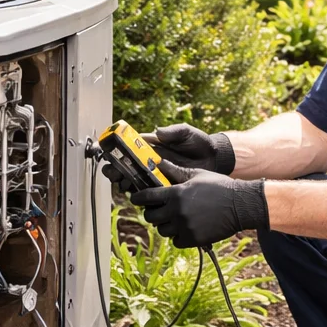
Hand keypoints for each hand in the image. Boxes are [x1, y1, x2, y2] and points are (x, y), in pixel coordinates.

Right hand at [100, 123, 234, 194]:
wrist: (215, 159)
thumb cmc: (199, 143)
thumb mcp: (187, 133)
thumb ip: (173, 132)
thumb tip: (157, 132)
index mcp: (152, 147)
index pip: (129, 150)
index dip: (117, 154)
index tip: (111, 157)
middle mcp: (151, 162)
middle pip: (127, 167)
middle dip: (117, 171)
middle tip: (115, 174)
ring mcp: (157, 175)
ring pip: (135, 181)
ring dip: (126, 184)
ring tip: (125, 185)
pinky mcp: (165, 187)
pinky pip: (150, 192)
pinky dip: (142, 194)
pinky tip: (138, 195)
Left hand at [129, 165, 268, 248]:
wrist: (241, 204)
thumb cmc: (219, 186)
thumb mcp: (197, 174)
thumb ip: (175, 171)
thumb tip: (158, 163)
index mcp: (176, 193)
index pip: (146, 197)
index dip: (137, 198)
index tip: (135, 198)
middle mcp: (178, 212)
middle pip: (150, 217)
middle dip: (151, 213)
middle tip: (157, 210)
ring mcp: (185, 227)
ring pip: (162, 230)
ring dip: (165, 225)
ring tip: (174, 218)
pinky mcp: (194, 239)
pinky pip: (176, 241)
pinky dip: (178, 236)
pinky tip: (186, 227)